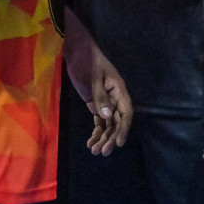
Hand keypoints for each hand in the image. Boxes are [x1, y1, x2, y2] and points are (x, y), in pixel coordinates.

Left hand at [62, 12, 131, 155]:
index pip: (126, 113)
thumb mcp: (93, 78)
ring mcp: (106, 103)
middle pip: (117, 123)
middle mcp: (115, 99)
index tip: (118, 143)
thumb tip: (107, 116)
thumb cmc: (88, 61)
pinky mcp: (96, 105)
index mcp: (119, 91)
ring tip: (94, 151)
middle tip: (103, 152)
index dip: (123, 129)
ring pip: (108, 125)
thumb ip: (99, 97)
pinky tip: (90, 143)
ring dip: (102, 138)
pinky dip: (96, 132)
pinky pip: (99, 122)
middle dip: (111, 138)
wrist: (77, 52)